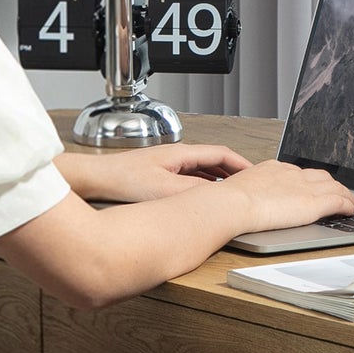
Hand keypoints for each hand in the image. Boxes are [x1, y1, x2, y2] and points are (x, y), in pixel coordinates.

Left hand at [59, 143, 253, 203]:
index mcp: (182, 153)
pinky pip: (189, 177)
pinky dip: (201, 186)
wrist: (97, 178)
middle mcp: (176, 155)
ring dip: (217, 180)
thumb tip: (218, 196)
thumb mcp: (165, 190)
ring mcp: (167, 163)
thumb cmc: (123, 180)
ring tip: (230, 194)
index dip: (242, 164)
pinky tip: (201, 199)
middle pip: (214, 161)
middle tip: (249, 186)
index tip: (256, 175)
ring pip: (201, 169)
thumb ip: (193, 191)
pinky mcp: (157, 174)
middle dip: (233, 173)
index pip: (222, 153)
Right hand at [215, 158, 353, 232]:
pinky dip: (349, 204)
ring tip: (351, 201)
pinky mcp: (314, 202)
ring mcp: (304, 187)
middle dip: (330, 183)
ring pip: (334, 186)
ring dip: (345, 193)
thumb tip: (239, 202)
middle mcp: (291, 174)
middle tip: (336, 191)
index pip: (298, 172)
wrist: (234, 203)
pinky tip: (352, 209)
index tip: (310, 185)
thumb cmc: (228, 201)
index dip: (308, 180)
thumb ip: (246, 193)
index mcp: (272, 169)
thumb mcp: (237, 190)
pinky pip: (339, 201)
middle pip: (319, 175)